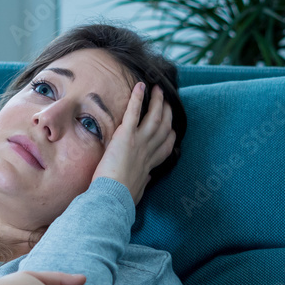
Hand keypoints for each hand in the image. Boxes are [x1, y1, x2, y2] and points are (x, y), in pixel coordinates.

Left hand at [92, 81, 175, 203]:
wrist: (113, 197)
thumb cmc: (121, 198)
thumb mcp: (137, 191)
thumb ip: (142, 182)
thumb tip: (145, 179)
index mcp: (149, 165)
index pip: (166, 146)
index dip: (170, 134)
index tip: (171, 127)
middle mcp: (148, 151)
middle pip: (164, 127)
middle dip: (167, 112)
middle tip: (167, 101)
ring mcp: (139, 142)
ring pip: (154, 116)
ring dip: (157, 101)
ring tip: (157, 89)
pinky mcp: (126, 136)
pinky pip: (133, 112)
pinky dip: (138, 98)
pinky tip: (140, 86)